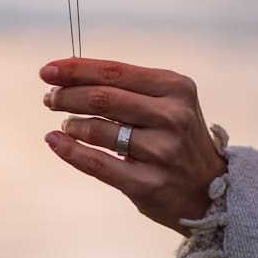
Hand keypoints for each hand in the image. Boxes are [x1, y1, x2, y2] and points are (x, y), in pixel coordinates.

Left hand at [40, 57, 226, 235]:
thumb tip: (68, 77)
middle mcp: (171, 116)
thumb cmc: (176, 135)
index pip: (114, 72)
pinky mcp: (149, 184)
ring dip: (70, 124)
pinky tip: (55, 141)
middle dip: (66, 96)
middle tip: (50, 98)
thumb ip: (125, 86)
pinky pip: (97, 164)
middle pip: (102, 98)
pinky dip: (70, 151)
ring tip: (64, 123)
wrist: (210, 188)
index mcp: (175, 87)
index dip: (75, 70)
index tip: (47, 71)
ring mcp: (162, 151)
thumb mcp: (166, 100)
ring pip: (98, 130)